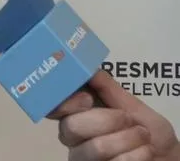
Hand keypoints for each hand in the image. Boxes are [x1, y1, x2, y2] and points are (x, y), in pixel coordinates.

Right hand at [48, 71, 179, 160]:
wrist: (166, 156)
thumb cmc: (147, 130)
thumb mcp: (132, 105)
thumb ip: (108, 88)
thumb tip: (88, 67)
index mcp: (76, 114)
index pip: (53, 107)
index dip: (64, 103)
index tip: (87, 99)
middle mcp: (73, 137)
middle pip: (71, 127)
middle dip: (106, 120)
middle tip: (127, 119)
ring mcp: (83, 158)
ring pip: (95, 148)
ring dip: (127, 139)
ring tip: (142, 137)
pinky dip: (137, 155)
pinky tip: (143, 153)